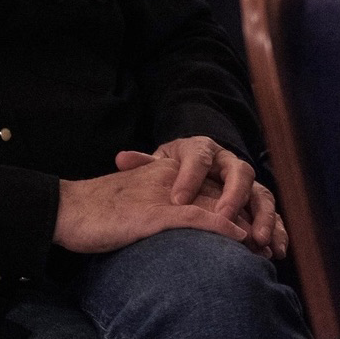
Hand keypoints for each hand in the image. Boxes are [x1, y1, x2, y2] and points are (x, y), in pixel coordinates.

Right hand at [53, 157, 247, 253]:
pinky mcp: (152, 213)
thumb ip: (152, 194)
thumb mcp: (130, 195)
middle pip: (218, 186)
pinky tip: (236, 237)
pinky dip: (219, 225)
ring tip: (258, 242)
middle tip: (263, 236)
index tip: (249, 223)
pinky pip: (195, 216)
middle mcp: (163, 175)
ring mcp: (159, 193)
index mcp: (158, 169)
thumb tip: (175, 211)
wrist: (65, 209)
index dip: (232, 198)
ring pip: (214, 200)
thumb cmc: (93, 208)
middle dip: (245, 210)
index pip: (207, 178)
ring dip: (240, 221)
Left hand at [115, 137, 287, 258]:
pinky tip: (274, 251)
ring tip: (257, 240)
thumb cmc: (175, 169)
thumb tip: (121, 159)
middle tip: (224, 217)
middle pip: (239, 172)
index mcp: (202, 149)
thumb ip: (144, 163)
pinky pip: (275, 215)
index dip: (189, 178)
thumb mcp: (161, 163)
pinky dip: (278, 231)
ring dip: (263, 216)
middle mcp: (229, 162)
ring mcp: (248, 183)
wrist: (196, 169)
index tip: (178, 200)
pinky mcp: (260, 202)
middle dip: (233, 195)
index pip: (199, 158)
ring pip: (262, 193)